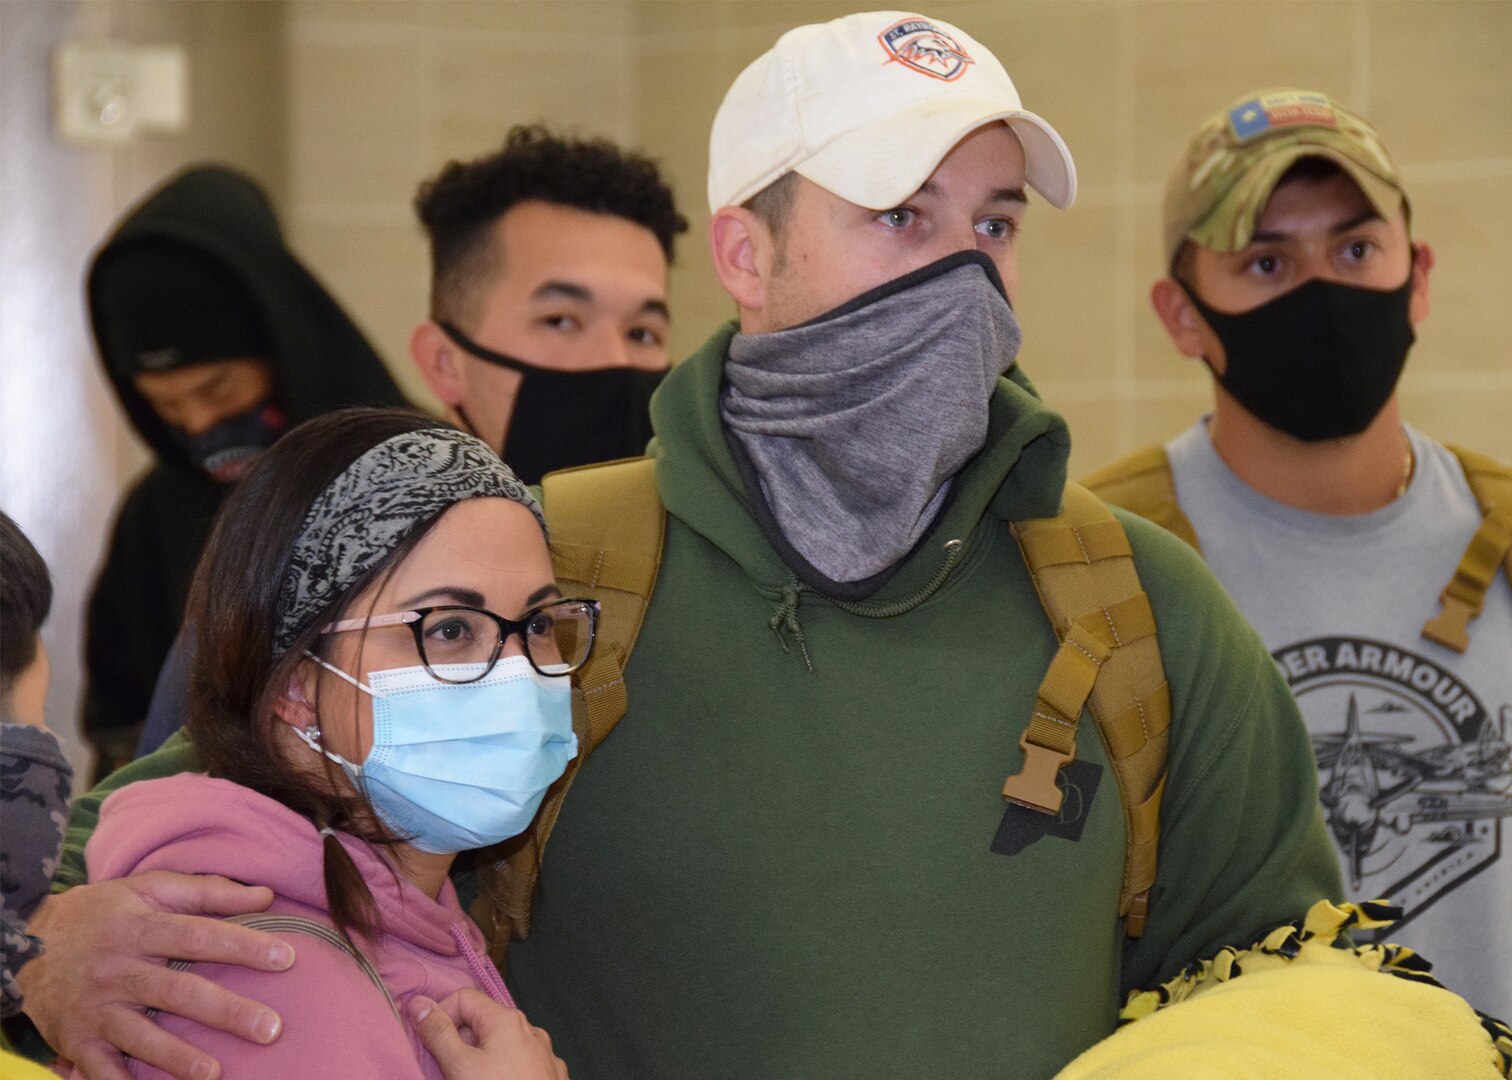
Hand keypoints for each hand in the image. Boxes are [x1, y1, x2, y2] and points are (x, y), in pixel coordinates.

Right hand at [19, 873, 291, 1079]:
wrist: (25, 945)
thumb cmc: (103, 913)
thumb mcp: (148, 888)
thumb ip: (208, 891)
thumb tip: (266, 896)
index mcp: (139, 927)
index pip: (199, 936)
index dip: (243, 947)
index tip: (287, 958)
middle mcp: (117, 969)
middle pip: (178, 992)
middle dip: (227, 1012)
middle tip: (271, 1028)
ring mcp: (95, 1009)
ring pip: (141, 1037)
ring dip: (179, 1058)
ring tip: (217, 1072)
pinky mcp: (76, 1040)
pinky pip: (101, 1070)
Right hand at [410, 989, 567, 1079]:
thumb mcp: (460, 1066)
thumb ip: (438, 1033)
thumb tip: (419, 1004)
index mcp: (506, 1019)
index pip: (463, 998)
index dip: (440, 1016)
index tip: (428, 1043)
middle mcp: (528, 1029)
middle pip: (481, 1022)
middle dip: (458, 1042)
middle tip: (446, 1070)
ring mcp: (541, 1053)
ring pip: (499, 1046)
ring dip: (478, 1059)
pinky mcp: (547, 1074)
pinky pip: (516, 1063)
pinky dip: (500, 1071)